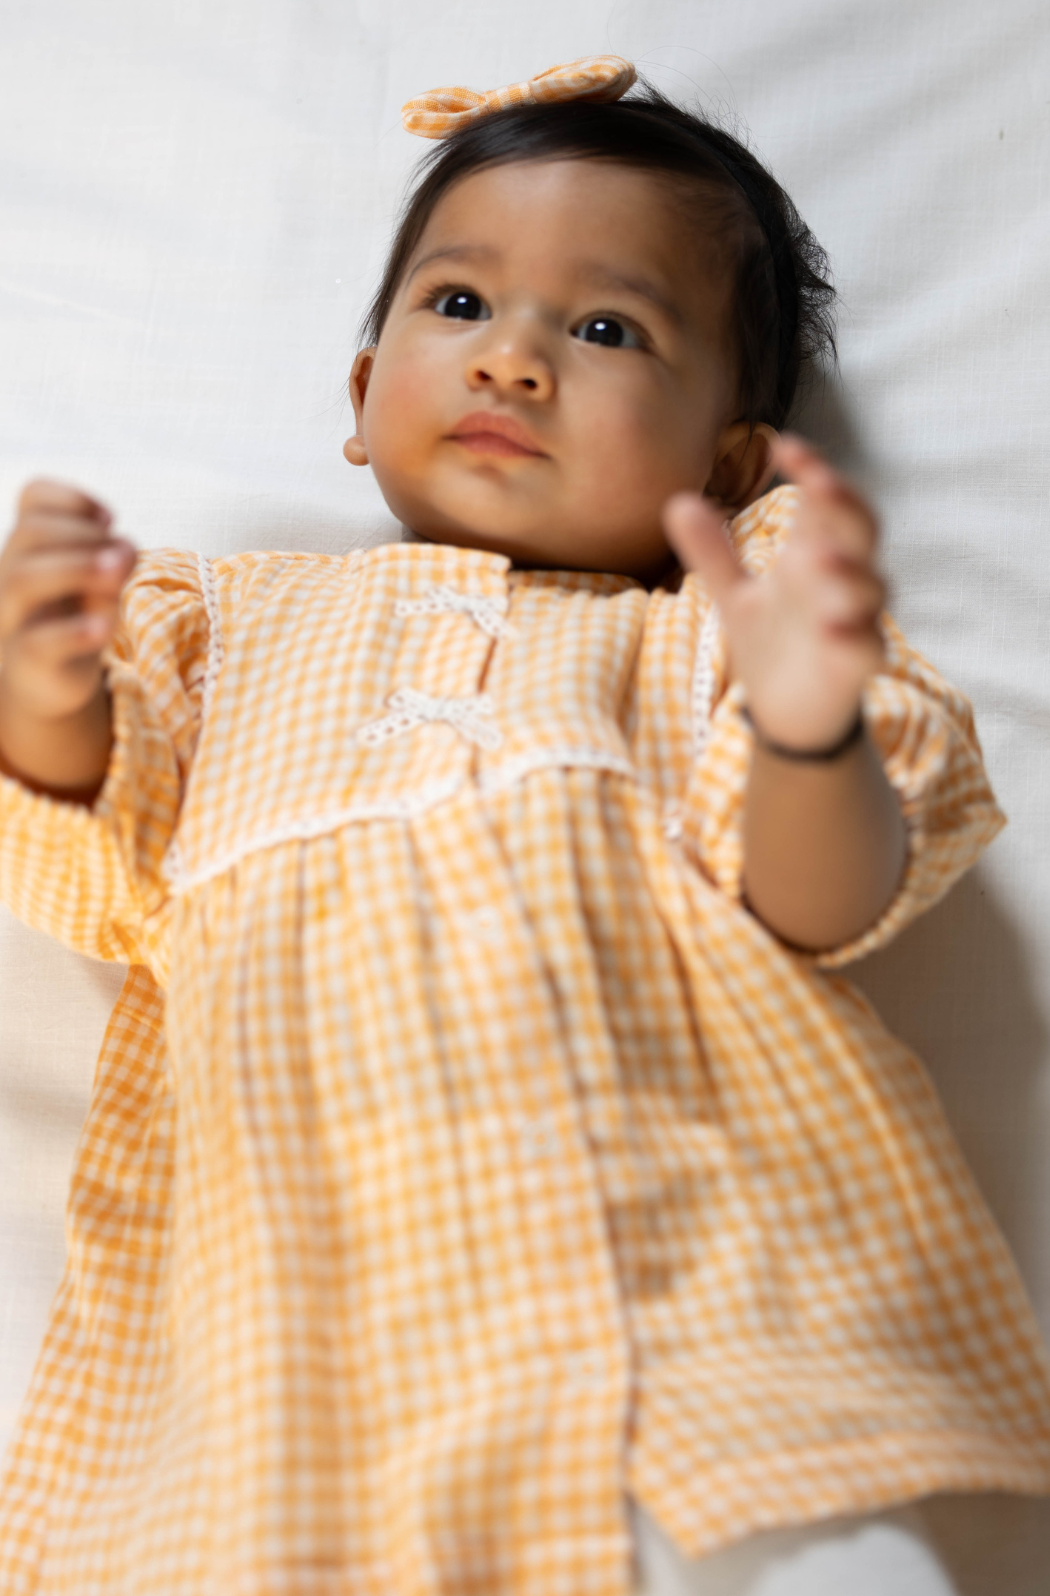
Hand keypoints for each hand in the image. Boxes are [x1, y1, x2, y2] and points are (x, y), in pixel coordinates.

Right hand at [0, 480, 136, 722]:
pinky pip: (38, 641)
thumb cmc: (77, 618)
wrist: (51, 681)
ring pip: (24, 579)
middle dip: (83, 533)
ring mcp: (15, 616)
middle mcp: (14, 573)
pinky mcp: (27, 659)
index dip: (72, 497)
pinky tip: (105, 626)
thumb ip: (117, 561)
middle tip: (122, 555)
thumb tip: (125, 546)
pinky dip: (74, 631)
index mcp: (32, 546)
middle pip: (28, 533)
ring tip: (118, 575)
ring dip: (76, 568)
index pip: (33, 497)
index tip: (110, 518)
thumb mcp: (105, 584)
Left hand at [663, 436, 884, 750]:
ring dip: (847, 570)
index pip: (825, 499)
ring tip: (815, 559)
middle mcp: (843, 579)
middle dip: (845, 503)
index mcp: (816, 552)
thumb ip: (712, 553)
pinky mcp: (859, 663)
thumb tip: (677, 501)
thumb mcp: (733, 595)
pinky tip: (830, 627)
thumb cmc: (771, 642)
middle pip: (861, 529)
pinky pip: (868, 645)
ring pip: (871, 585)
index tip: (784, 445)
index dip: (814, 469)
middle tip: (819, 484)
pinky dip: (853, 634)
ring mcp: (856, 619)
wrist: (787, 712)